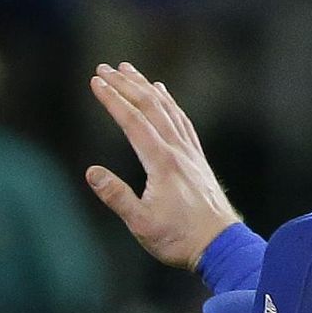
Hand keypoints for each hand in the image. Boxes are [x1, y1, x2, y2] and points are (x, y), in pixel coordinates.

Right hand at [84, 62, 243, 270]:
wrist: (219, 245)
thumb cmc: (179, 238)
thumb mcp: (141, 223)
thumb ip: (116, 196)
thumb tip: (91, 172)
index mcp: (161, 162)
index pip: (132, 121)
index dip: (112, 100)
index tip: (95, 82)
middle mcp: (177, 150)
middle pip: (149, 107)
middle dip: (125, 85)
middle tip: (104, 67)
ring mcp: (189, 152)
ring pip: (166, 108)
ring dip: (146, 87)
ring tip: (129, 70)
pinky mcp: (197, 158)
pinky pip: (182, 120)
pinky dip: (169, 102)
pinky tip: (163, 94)